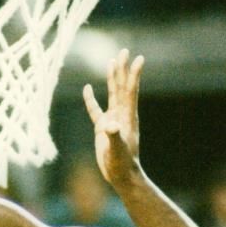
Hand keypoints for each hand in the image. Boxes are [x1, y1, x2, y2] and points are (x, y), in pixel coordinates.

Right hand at [83, 49, 143, 185]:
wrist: (121, 175)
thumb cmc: (121, 164)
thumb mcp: (116, 150)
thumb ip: (113, 137)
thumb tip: (110, 125)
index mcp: (127, 117)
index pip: (130, 91)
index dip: (133, 74)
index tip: (138, 58)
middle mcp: (122, 115)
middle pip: (122, 87)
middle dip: (123, 69)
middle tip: (124, 51)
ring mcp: (113, 119)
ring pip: (112, 94)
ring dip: (112, 78)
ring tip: (112, 62)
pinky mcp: (103, 127)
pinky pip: (96, 109)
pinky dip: (91, 99)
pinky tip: (87, 88)